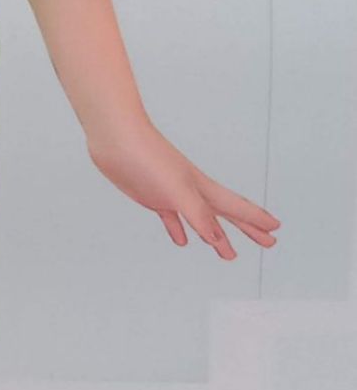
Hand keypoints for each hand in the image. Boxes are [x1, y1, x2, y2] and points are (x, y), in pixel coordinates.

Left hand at [86, 120, 280, 259]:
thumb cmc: (147, 157)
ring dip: (216, 234)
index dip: (256, 220)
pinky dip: (178, 230)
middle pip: (226, 214)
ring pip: (201, 219)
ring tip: (227, 251)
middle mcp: (192, 191)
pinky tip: (181, 241)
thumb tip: (217, 239)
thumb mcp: (177, 191)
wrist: (115, 138)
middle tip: (267, 242)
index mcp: (202, 188)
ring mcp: (173, 194)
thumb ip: (198, 215)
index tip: (274, 231)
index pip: (237, 207)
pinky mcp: (152, 196)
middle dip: (247, 229)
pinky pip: (171, 218)